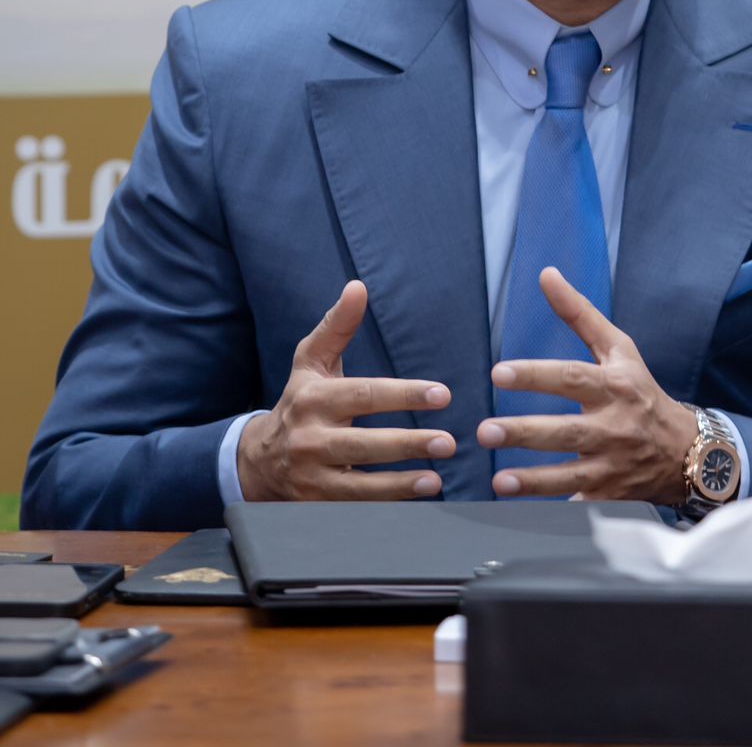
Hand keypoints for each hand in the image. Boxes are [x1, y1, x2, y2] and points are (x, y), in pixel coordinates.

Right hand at [237, 281, 454, 500]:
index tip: (442, 394)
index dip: (404, 394)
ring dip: (400, 484)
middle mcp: (310, 438)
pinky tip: (417, 500)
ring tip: (436, 479)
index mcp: (314, 398)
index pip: (365, 395)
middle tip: (447, 441)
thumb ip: (338, 326)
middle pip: (363, 443)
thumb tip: (358, 287)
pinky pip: (355, 509)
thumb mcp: (311, 361)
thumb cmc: (299, 401)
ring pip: (359, 485)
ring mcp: (311, 477)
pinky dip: (386, 506)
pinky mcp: (315, 506)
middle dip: (408, 443)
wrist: (259, 459)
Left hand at [476, 267, 696, 503]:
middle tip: (486, 431)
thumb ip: (579, 314)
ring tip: (498, 480)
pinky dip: (558, 512)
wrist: (688, 451)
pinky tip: (526, 514)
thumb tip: (547, 275)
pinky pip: (582, 507)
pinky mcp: (611, 497)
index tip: (499, 373)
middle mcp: (614, 426)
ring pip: (569, 475)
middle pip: (565, 431)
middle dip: (524, 432)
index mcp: (614, 386)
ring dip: (532, 480)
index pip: (571, 378)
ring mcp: (613, 466)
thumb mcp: (618, 349)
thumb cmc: (642, 392)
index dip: (535, 375)